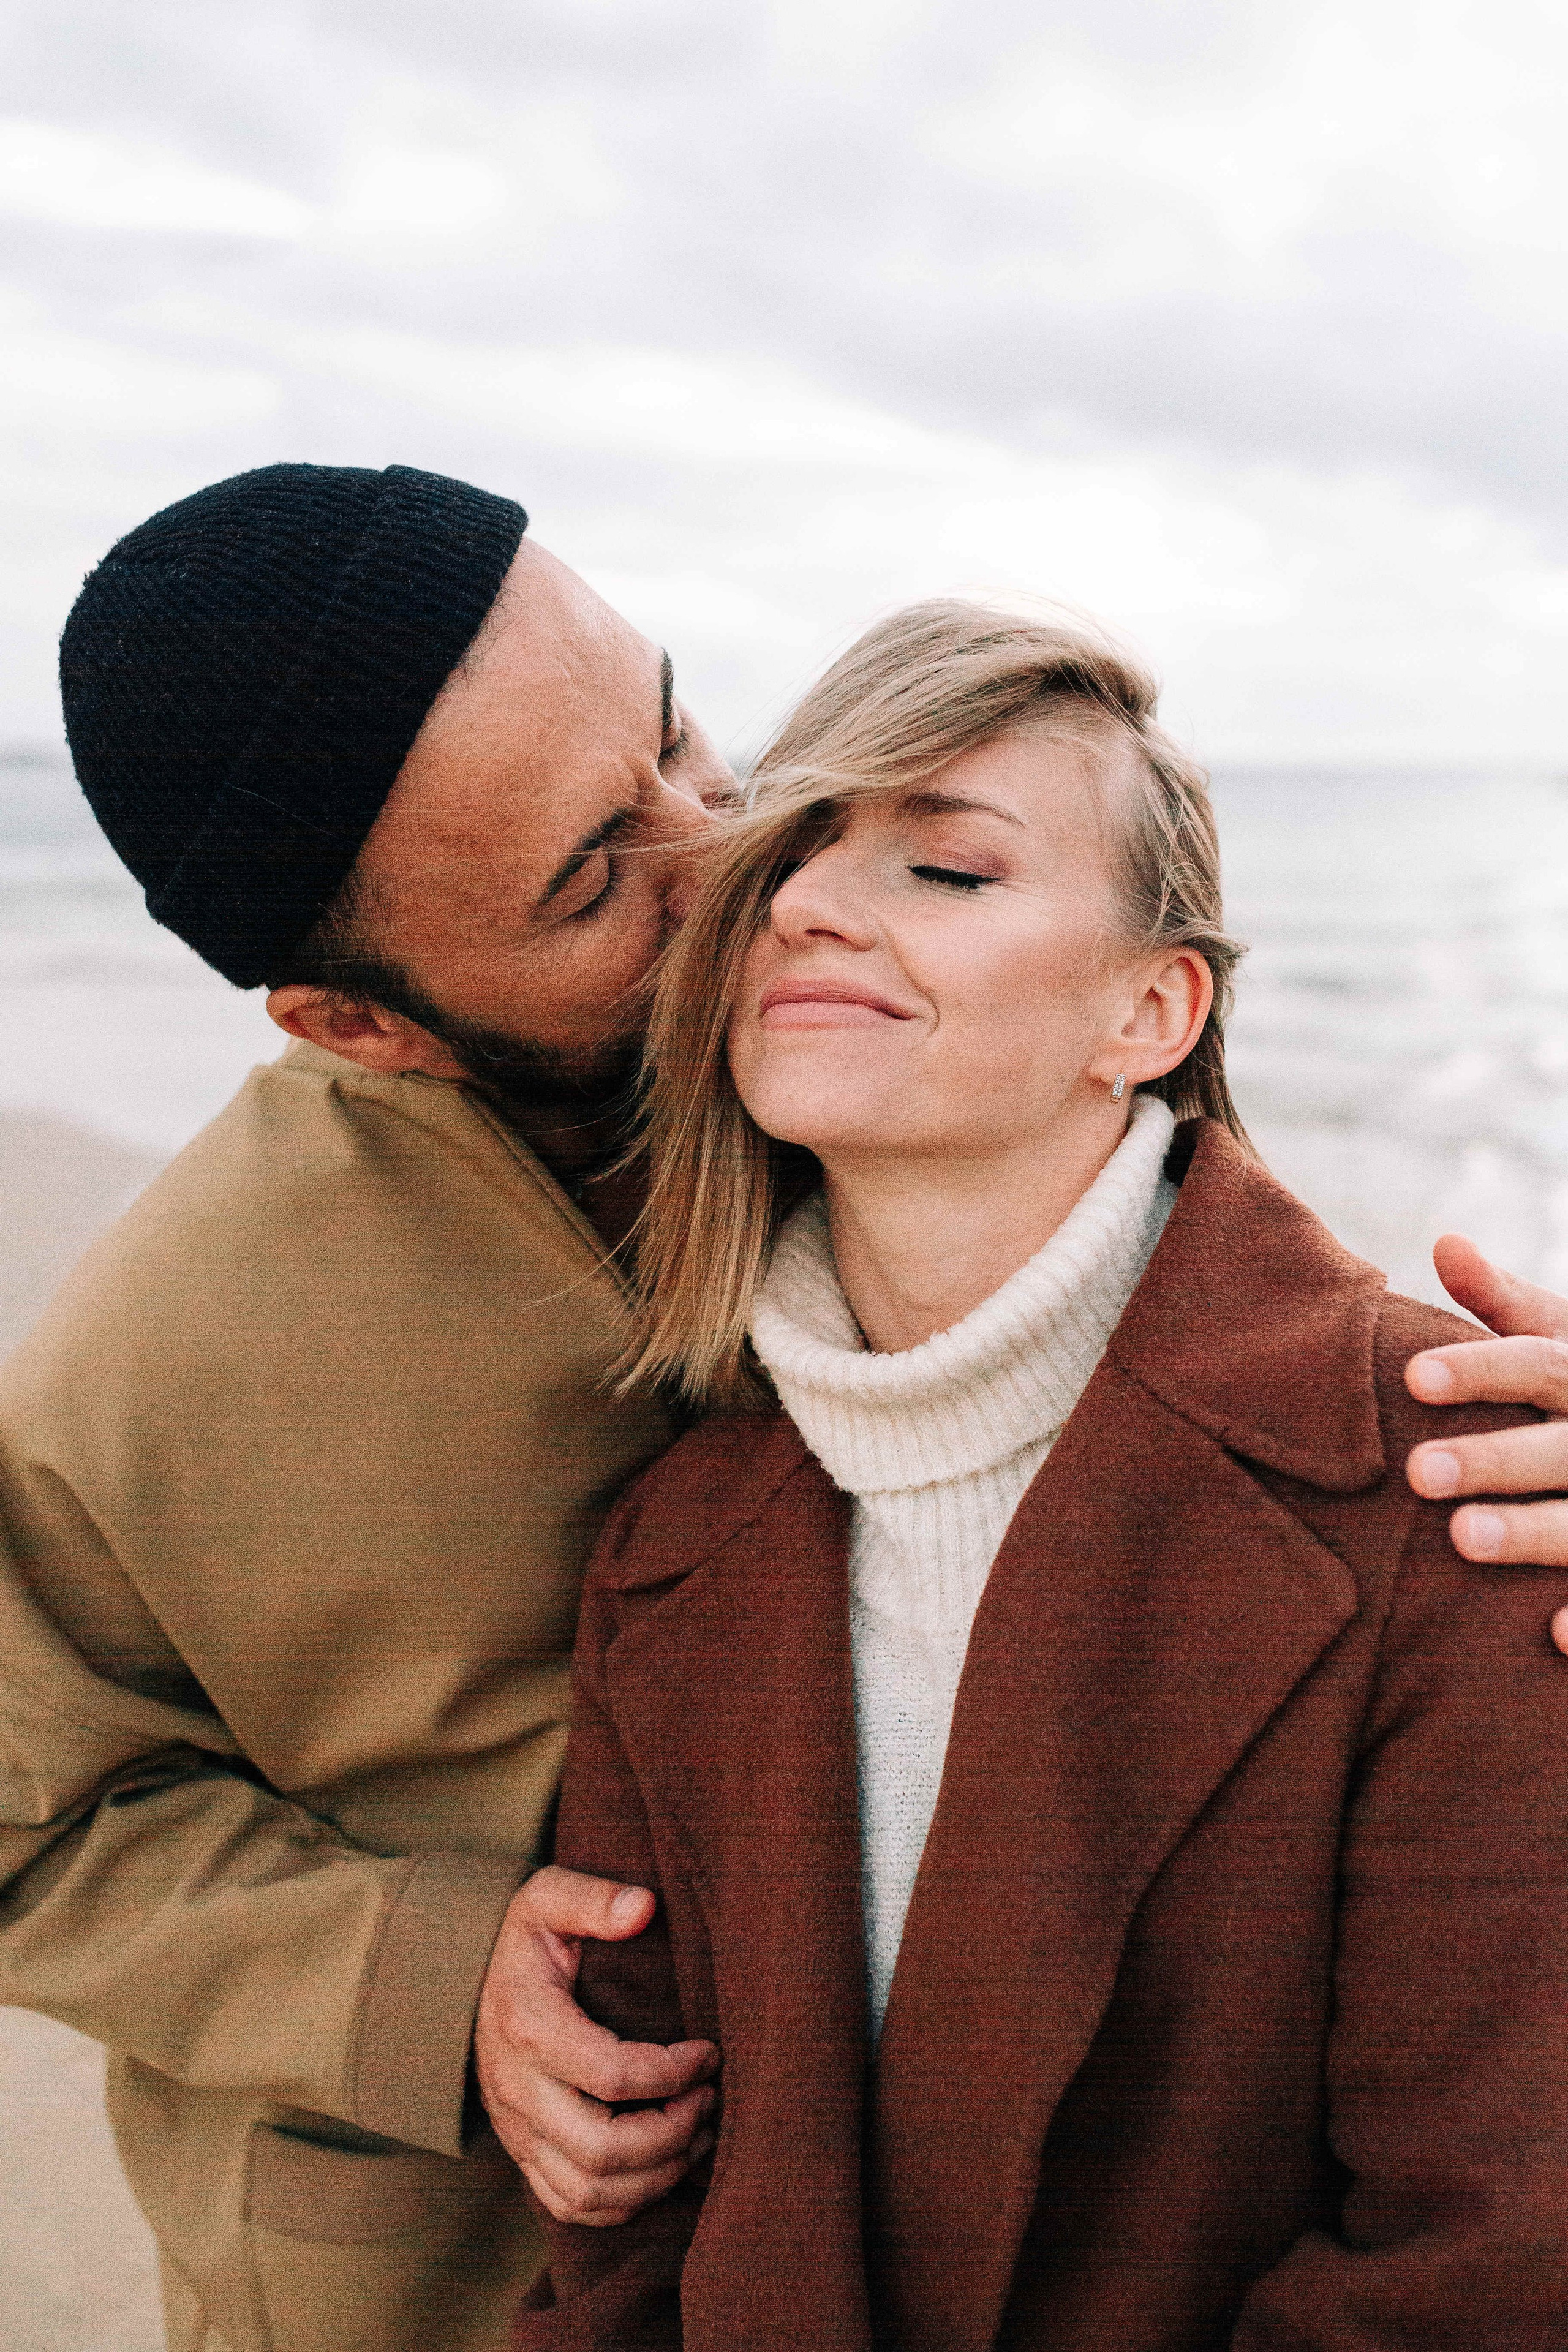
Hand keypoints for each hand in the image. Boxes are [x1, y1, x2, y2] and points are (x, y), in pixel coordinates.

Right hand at [474, 1865, 718, 2226]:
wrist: (462, 1984)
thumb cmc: (525, 1940)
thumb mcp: (547, 1898)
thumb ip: (594, 1898)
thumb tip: (644, 1906)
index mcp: (530, 2027)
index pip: (610, 2074)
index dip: (673, 2072)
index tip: (709, 2051)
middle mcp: (518, 2090)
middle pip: (601, 2150)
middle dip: (673, 2133)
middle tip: (710, 2098)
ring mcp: (517, 2131)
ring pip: (589, 2190)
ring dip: (657, 2174)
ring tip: (699, 2130)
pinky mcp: (523, 2154)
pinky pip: (571, 2205)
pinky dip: (624, 2201)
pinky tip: (663, 2163)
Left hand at [1405, 1235, 1567, 1646]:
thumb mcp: (1565, 1339)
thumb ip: (1505, 1303)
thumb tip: (1445, 1243)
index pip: (1538, 1363)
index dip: (1479, 1369)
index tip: (1413, 1376)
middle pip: (1559, 1446)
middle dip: (1494, 1458)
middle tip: (1419, 1472)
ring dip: (1532, 1531)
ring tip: (1462, 1539)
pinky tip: (1553, 1634)